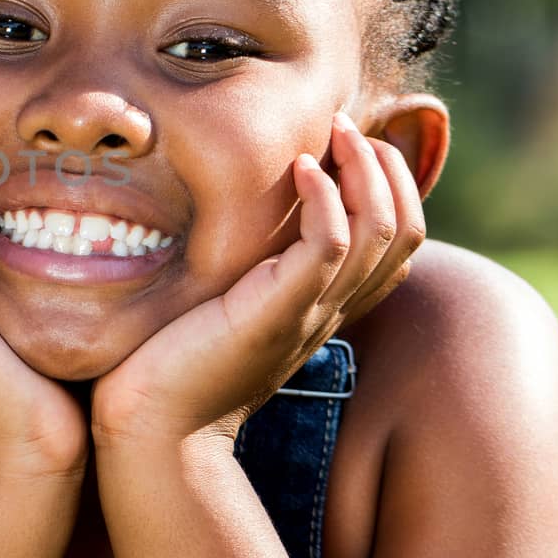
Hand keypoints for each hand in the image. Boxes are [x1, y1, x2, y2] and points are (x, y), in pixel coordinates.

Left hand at [90, 112, 424, 449]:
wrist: (152, 430)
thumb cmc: (172, 365)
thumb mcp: (223, 304)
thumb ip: (246, 269)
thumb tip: (237, 218)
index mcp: (324, 307)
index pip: (399, 244)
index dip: (395, 188)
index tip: (355, 144)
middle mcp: (329, 311)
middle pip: (405, 232)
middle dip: (390, 169)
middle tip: (351, 127)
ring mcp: (308, 314)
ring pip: (380, 232)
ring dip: (366, 170)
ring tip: (337, 132)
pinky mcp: (275, 314)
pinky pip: (328, 247)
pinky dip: (325, 200)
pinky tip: (301, 168)